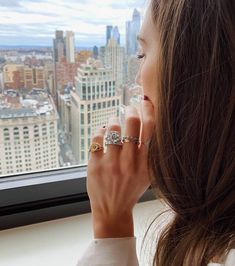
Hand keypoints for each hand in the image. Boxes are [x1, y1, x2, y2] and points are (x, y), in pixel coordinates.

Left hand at [87, 99, 154, 237]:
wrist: (112, 210)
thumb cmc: (131, 188)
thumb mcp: (148, 175)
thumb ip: (152, 153)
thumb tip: (150, 122)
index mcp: (146, 163)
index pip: (150, 129)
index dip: (148, 111)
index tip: (145, 102)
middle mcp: (130, 162)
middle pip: (132, 123)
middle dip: (131, 110)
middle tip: (129, 108)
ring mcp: (111, 163)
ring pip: (113, 128)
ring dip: (113, 121)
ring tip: (113, 122)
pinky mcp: (95, 165)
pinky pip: (97, 137)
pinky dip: (100, 131)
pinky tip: (102, 133)